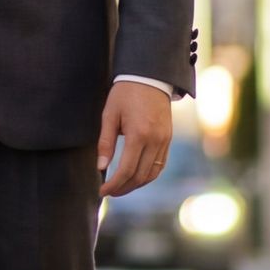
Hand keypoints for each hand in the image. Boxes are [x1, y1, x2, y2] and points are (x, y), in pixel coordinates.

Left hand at [96, 81, 174, 198]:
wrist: (150, 77)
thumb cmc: (125, 94)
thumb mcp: (109, 115)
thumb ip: (105, 142)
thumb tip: (101, 167)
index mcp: (139, 135)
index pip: (126, 170)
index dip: (113, 185)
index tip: (102, 191)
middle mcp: (155, 141)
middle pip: (140, 176)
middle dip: (123, 188)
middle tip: (109, 192)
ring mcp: (164, 141)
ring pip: (152, 174)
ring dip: (136, 184)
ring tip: (120, 187)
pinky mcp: (168, 139)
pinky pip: (160, 165)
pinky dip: (148, 175)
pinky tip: (135, 177)